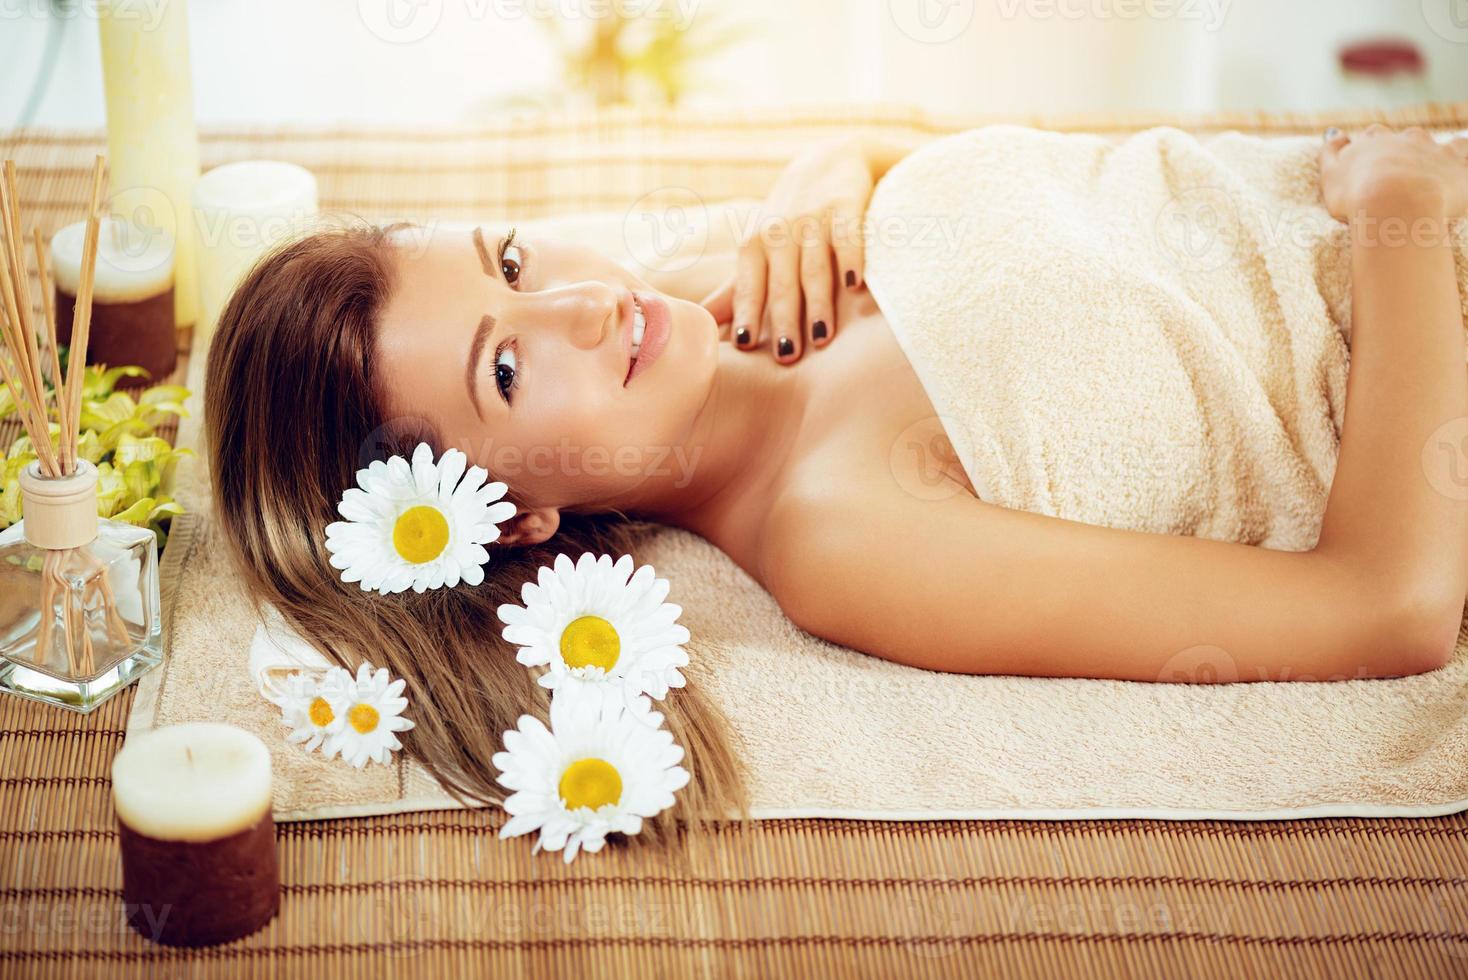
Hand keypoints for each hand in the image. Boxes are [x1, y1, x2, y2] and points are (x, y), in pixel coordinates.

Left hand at [700, 137, 873, 363]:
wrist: (829, 160)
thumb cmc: (787, 218)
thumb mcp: (758, 248)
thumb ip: (736, 291)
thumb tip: (704, 327)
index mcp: (754, 246)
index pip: (749, 287)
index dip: (747, 314)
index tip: (745, 346)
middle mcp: (779, 233)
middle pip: (782, 283)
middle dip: (784, 320)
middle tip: (787, 357)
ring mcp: (813, 220)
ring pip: (815, 267)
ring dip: (818, 302)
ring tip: (823, 338)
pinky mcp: (845, 207)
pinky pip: (848, 237)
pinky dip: (852, 260)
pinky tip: (855, 286)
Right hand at [1320, 124, 1467, 220]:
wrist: (1396, 203)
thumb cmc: (1358, 194)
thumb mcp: (1330, 175)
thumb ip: (1329, 153)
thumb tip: (1334, 133)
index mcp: (1372, 141)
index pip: (1370, 137)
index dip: (1368, 149)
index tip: (1365, 166)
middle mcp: (1402, 139)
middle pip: (1401, 137)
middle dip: (1398, 148)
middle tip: (1393, 172)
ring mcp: (1430, 148)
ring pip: (1429, 141)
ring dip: (1426, 151)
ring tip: (1424, 170)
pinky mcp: (1454, 160)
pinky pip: (1462, 147)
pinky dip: (1460, 152)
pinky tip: (1458, 162)